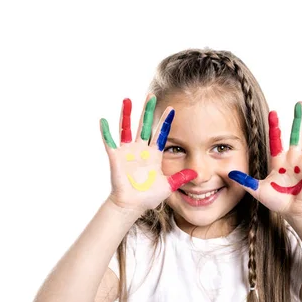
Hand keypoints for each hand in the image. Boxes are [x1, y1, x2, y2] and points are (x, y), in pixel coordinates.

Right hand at [100, 94, 196, 211]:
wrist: (132, 205)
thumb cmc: (148, 196)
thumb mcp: (168, 185)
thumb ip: (181, 177)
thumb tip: (197, 173)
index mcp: (153, 154)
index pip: (161, 133)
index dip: (166, 122)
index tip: (172, 109)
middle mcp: (140, 149)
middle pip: (144, 125)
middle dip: (148, 111)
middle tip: (151, 96)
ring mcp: (127, 152)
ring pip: (127, 129)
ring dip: (126, 114)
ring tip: (127, 100)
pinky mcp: (116, 157)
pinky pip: (110, 142)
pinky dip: (106, 132)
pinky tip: (103, 120)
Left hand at [228, 101, 301, 218]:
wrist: (293, 212)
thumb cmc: (278, 201)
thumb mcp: (258, 190)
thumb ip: (245, 181)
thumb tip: (230, 173)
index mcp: (279, 160)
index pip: (276, 138)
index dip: (275, 126)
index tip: (273, 112)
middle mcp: (293, 158)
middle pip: (295, 134)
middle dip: (298, 119)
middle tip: (299, 104)